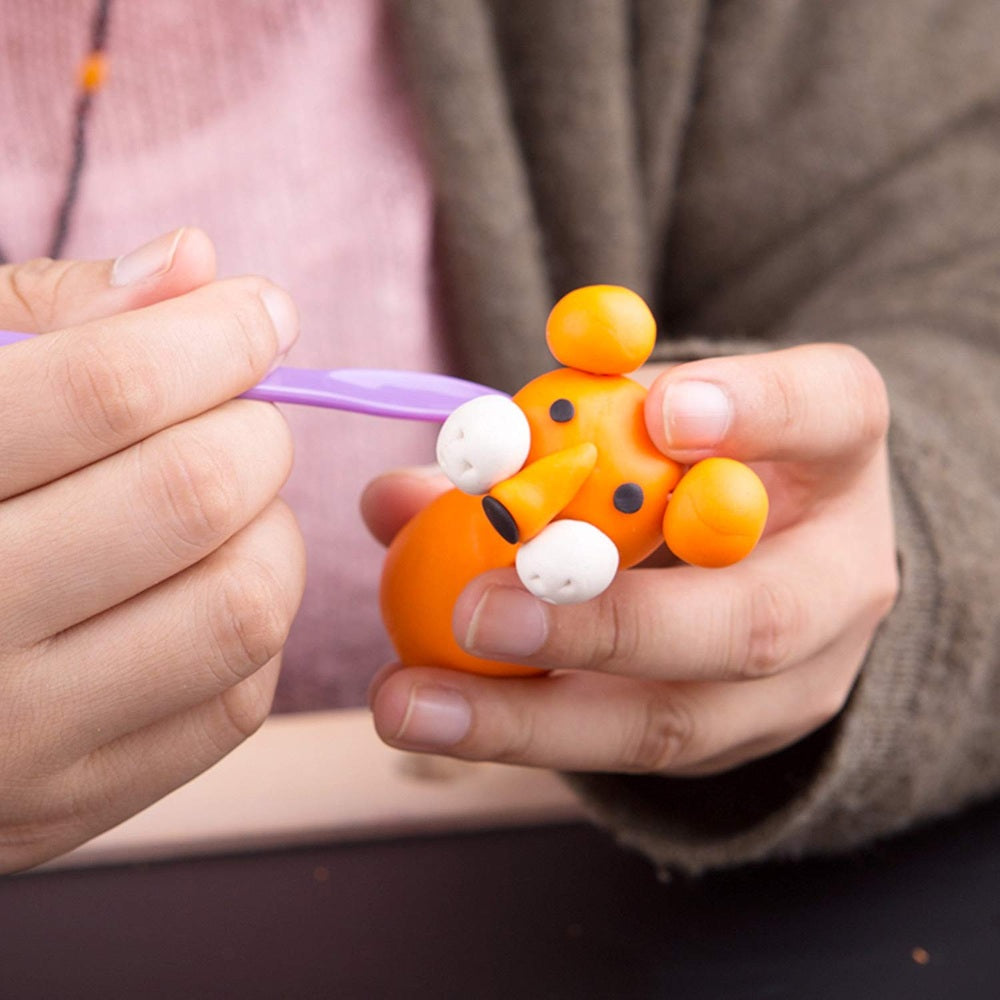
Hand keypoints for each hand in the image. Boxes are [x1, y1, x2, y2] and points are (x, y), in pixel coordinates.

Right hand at [0, 229, 305, 871]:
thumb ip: (48, 318)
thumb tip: (193, 265)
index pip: (108, 390)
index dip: (214, 333)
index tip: (259, 312)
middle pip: (193, 496)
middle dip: (251, 430)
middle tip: (232, 418)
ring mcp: (12, 741)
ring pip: (242, 606)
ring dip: (267, 532)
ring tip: (220, 507)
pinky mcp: (71, 803)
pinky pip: (237, 699)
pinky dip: (250, 625)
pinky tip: (199, 588)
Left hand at [366, 345, 896, 774]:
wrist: (782, 553)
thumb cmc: (695, 463)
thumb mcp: (642, 416)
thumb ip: (543, 431)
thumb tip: (397, 498)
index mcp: (833, 450)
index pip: (827, 409)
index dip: (754, 411)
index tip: (660, 409)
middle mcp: (838, 574)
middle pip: (755, 617)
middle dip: (608, 621)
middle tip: (479, 610)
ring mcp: (801, 677)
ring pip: (678, 721)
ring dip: (531, 719)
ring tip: (409, 704)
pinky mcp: (740, 737)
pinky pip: (631, 753)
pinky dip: (526, 735)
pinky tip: (439, 717)